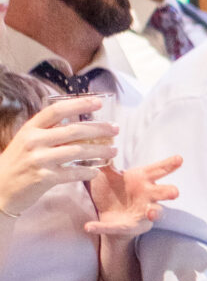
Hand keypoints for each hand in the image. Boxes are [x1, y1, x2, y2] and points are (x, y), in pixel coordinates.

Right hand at [0, 96, 118, 217]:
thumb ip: (47, 132)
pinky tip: (96, 171)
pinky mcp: (45, 178)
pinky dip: (87, 172)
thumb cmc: (17, 163)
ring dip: (100, 151)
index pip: (57, 110)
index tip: (99, 103)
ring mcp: (40, 159)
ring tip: (114, 151)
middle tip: (115, 129)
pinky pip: (73, 172)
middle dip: (99, 129)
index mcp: (30, 128)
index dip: (80, 104)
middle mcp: (35, 141)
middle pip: (74, 130)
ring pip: (78, 151)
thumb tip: (79, 124)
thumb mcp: (27, 141)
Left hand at [85, 155, 181, 237]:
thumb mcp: (106, 175)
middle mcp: (149, 195)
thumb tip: (100, 146)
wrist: (107, 215)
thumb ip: (104, 163)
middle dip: (169, 192)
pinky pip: (117, 228)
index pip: (159, 170)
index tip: (179, 159)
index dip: (169, 164)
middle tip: (174, 192)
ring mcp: (144, 212)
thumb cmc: (112, 189)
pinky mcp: (131, 227)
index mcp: (144, 179)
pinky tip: (88, 226)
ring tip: (150, 213)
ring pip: (155, 212)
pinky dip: (101, 227)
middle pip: (164, 192)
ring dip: (154, 212)